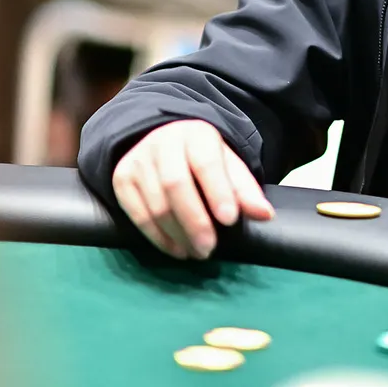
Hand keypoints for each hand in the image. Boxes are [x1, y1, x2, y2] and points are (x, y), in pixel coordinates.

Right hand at [111, 120, 274, 259]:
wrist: (163, 140)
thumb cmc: (201, 158)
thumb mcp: (227, 165)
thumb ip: (245, 190)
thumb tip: (265, 215)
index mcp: (196, 134)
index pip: (206, 163)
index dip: (218, 192)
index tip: (230, 220)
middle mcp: (163, 143)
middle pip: (175, 185)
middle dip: (194, 221)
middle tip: (209, 248)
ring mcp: (139, 160)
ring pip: (155, 203)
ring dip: (177, 234)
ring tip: (196, 252)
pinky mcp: (122, 179)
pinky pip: (137, 213)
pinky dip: (157, 237)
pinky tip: (176, 249)